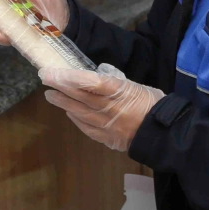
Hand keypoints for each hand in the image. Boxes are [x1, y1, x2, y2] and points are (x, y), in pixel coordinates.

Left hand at [41, 64, 162, 151]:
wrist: (164, 133)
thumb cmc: (153, 104)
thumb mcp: (137, 85)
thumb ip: (117, 79)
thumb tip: (101, 71)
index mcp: (119, 91)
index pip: (88, 82)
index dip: (68, 77)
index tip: (51, 72)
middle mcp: (108, 108)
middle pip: (79, 97)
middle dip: (59, 87)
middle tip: (45, 79)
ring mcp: (106, 125)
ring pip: (79, 113)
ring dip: (63, 103)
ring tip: (51, 96)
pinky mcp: (107, 138)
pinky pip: (87, 128)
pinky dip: (76, 119)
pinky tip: (69, 114)